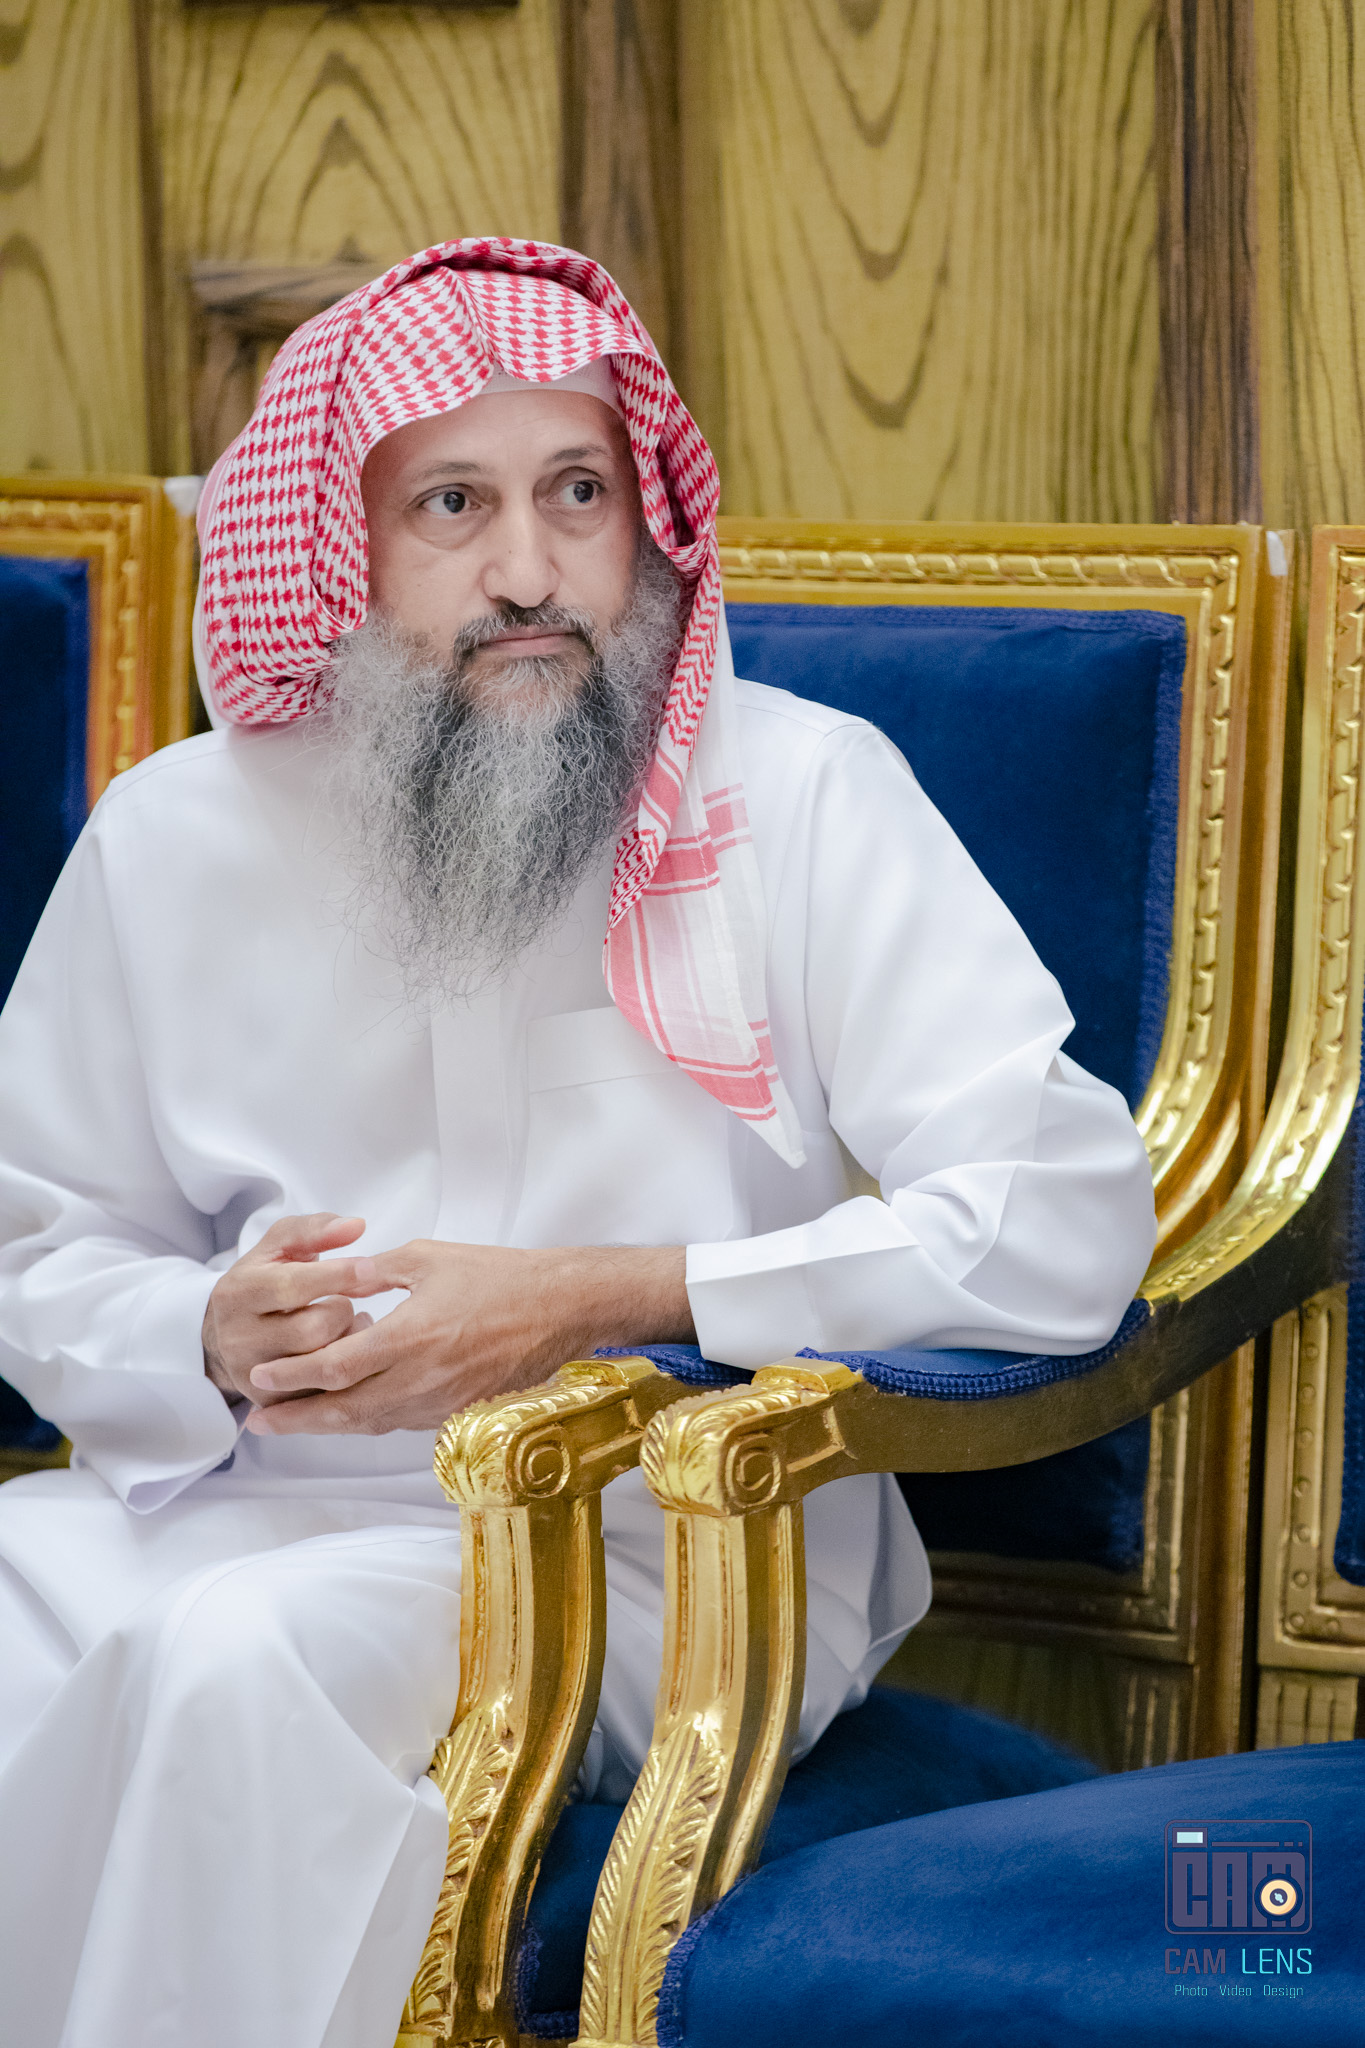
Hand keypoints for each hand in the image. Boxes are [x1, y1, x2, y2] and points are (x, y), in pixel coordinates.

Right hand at [202, 1213, 385, 1405]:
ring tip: (350, 1323)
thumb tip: (355, 1226)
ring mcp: (253, 1375)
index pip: (291, 1285)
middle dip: (341, 1312)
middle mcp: (238, 1338)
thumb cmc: (265, 1279)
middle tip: (346, 1301)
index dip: (335, 1275)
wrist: (223, 1333)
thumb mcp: (278, 1247)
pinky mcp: (270, 1403)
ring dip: (348, 1341)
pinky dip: (344, 1372)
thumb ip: (314, 1229)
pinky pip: (321, 1393)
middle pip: (311, 1330)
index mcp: (238, 1292)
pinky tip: (345, 1351)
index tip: (370, 1266)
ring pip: (320, 1365)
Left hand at [244, 1239, 692, 1435]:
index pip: (336, 1368)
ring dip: (328, 1426)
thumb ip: (381, 1270)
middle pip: (344, 1410)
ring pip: (371, 1423)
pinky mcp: (458, 1409)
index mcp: (410, 1336)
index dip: (294, 1378)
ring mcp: (441, 1400)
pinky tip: (349, 1413)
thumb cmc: (500, 1275)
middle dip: (296, 1418)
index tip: (260, 1381)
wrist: (562, 1308)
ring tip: (292, 1424)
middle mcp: (421, 1377)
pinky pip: (400, 1422)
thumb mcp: (431, 1257)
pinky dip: (367, 1421)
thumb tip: (343, 1275)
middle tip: (258, 1421)